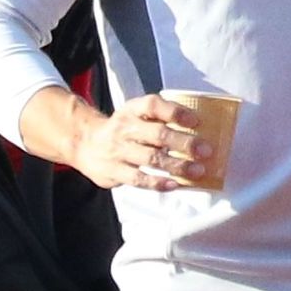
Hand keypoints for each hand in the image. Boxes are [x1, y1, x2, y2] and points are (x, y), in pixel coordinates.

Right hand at [72, 93, 215, 191]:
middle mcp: (125, 128)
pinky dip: (158, 183)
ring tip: (198, 171)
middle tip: (206, 151)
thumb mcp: (135, 116)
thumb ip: (159, 119)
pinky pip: (139, 179)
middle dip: (184, 143)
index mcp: (132, 110)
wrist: (84, 144)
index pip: (153, 106)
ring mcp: (118, 151)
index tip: (196, 121)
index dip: (175, 112)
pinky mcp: (114, 171)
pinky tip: (174, 184)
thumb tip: (197, 132)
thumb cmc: (122, 130)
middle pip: (157, 134)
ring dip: (177, 165)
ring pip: (151, 159)